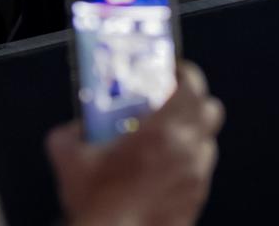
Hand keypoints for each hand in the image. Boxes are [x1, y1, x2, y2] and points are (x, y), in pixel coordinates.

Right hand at [46, 62, 222, 225]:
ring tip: (163, 142)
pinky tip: (161, 173)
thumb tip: (71, 131)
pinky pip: (199, 172)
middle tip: (170, 103)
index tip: (171, 72)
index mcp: (164, 131)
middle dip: (192, 101)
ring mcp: (197, 175)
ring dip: (190, 136)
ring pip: (206, 142)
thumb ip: (68, 136)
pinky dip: (186, 165)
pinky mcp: (197, 198)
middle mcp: (189, 150)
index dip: (183, 73)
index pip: (192, 83)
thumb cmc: (99, 207)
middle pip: (210, 109)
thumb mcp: (71, 162)